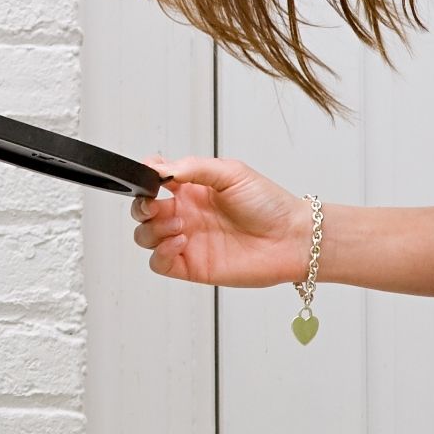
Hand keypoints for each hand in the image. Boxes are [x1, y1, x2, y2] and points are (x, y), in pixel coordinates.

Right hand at [130, 154, 307, 287]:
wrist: (291, 237)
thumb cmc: (269, 203)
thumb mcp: (232, 173)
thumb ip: (195, 168)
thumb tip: (162, 168)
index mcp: (193, 189)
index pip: (155, 181)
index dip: (144, 177)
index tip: (149, 176)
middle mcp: (186, 213)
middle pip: (143, 211)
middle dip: (141, 207)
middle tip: (156, 205)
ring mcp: (187, 240)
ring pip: (145, 236)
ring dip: (153, 229)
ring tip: (181, 224)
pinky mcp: (191, 265)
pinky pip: (159, 263)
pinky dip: (161, 252)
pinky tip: (182, 240)